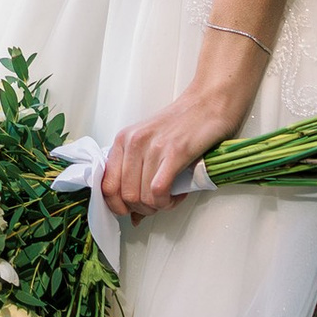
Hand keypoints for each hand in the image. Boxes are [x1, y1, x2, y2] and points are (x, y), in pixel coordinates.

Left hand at [101, 86, 245, 225]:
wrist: (209, 102)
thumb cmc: (183, 124)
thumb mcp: (151, 145)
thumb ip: (137, 176)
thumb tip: (133, 215)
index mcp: (123, 140)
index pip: (106, 185)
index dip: (117, 206)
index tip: (131, 211)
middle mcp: (133, 142)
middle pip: (125, 196)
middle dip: (143, 209)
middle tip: (159, 204)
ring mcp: (153, 147)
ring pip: (142, 196)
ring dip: (158, 206)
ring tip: (171, 198)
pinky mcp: (175, 152)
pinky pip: (159, 191)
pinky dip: (167, 202)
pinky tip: (177, 196)